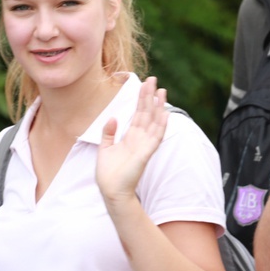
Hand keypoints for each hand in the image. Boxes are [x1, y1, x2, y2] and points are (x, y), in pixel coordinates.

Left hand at [96, 76, 168, 203]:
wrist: (111, 191)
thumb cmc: (108, 173)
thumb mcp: (105, 148)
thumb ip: (109, 132)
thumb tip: (113, 117)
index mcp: (131, 137)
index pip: (139, 113)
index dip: (142, 99)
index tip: (145, 84)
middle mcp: (140, 138)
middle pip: (147, 113)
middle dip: (150, 96)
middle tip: (153, 79)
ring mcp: (144, 145)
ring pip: (154, 122)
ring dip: (158, 107)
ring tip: (161, 91)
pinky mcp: (146, 153)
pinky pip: (155, 136)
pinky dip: (160, 125)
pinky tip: (164, 113)